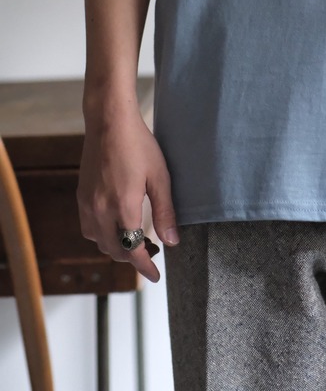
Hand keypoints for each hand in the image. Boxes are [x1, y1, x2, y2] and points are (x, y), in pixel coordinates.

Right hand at [77, 104, 178, 281]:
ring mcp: (88, 203)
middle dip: (132, 258)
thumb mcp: (160, 177)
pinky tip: (116, 225)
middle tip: (151, 253)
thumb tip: (171, 241)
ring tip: (135, 240)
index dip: (144, 267)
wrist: (109, 122)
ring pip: (99, 241)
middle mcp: (100, 210)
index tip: (155, 276)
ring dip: (116, 247)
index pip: (132, 250)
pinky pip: (89, 227)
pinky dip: (103, 235)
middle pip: (113, 250)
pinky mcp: (82, 195)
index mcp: (122, 206)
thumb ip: (165, 211)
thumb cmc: (138, 144)